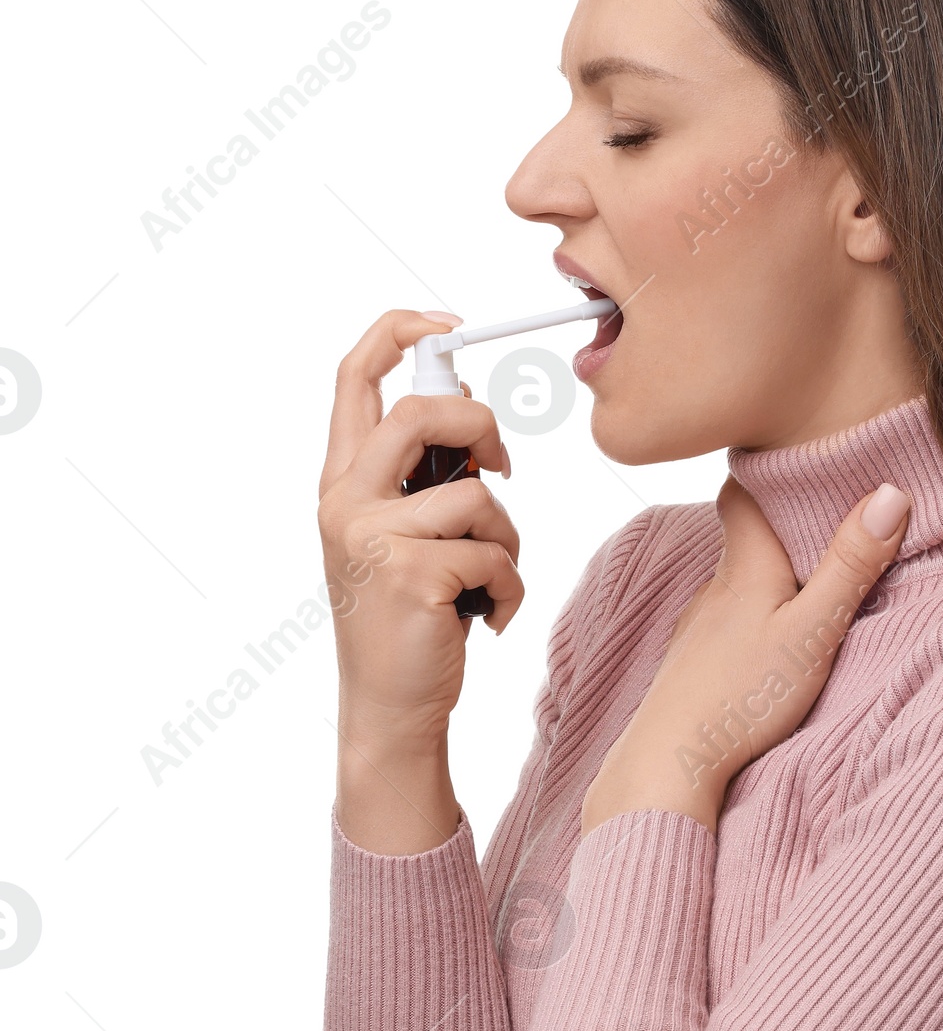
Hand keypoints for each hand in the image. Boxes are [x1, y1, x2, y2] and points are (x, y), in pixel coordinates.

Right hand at [318, 307, 518, 746]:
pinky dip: (511, 589)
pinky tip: (487, 619)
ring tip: (487, 579)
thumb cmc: (407, 619)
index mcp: (342, 483)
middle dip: (481, 428)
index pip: (354, 377)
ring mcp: (374, 539)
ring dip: (506, 539)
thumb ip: (420, 475)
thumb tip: (468, 401)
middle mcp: (346, 502)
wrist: (390, 707)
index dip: (400, 332)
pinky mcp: (413, 577)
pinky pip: (496, 554)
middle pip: (421, 414)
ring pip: (478, 495)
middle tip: (503, 467)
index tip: (447, 323)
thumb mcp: (401, 535)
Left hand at [580, 477, 912, 836]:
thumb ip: (849, 567)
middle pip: (744, 535)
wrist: (667, 764)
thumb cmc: (741, 699)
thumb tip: (890, 494)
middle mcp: (715, 587)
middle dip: (779, 523)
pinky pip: (725, 622)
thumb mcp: (813, 632)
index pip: (744, 491)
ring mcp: (698, 627)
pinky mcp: (692, 666)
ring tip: (807, 581)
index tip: (805, 461)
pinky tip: (767, 640)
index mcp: (745, 566)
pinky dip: (750, 617)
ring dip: (767, 575)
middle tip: (826, 518)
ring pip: (735, 581)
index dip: (769, 470)